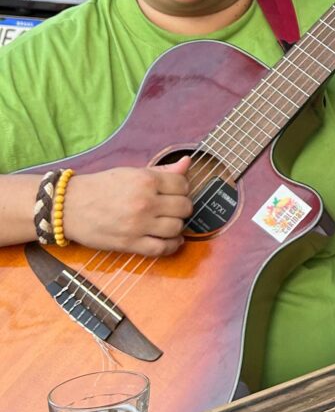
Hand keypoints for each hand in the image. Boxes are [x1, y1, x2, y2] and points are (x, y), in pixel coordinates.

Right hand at [65, 157, 193, 257]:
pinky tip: (172, 240)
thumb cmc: (100, 187)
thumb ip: (161, 170)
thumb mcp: (130, 172)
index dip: (182, 188)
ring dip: (177, 226)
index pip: (182, 184)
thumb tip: (188, 162)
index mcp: (145, 180)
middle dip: (182, 207)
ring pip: (176, 228)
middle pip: (184, 207)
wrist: (69, 206)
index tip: (175, 192)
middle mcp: (145, 202)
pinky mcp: (130, 244)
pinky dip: (172, 246)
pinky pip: (162, 249)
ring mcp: (138, 225)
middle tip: (173, 208)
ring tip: (169, 222)